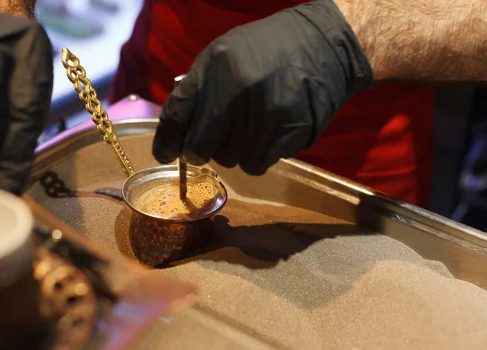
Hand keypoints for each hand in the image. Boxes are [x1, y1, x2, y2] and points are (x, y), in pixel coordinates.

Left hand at [153, 0, 372, 174]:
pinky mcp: (289, 133)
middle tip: (206, 145)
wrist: (324, 44)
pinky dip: (254, 156)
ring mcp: (265, 114)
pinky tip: (264, 136)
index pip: (177, 115)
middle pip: (199, 146)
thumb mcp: (223, 54)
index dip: (165, 141)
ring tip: (246, 128)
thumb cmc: (267, 50)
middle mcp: (237, 91)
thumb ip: (198, 89)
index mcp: (215, 66)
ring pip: (228, 159)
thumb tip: (176, 132)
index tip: (164, 154)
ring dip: (231, 151)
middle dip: (197, 151)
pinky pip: (255, 165)